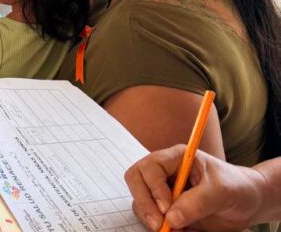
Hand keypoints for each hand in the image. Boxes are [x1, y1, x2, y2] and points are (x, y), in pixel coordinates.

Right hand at [125, 145, 265, 231]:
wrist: (248, 203)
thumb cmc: (236, 187)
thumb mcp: (222, 191)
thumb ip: (197, 202)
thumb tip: (171, 217)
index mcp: (176, 158)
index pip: (151, 166)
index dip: (154, 186)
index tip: (167, 208)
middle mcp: (165, 173)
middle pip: (136, 180)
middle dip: (144, 202)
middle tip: (158, 224)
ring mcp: (163, 191)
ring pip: (140, 201)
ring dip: (150, 217)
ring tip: (171, 229)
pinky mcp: (166, 209)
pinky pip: (151, 217)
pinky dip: (158, 226)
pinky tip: (178, 230)